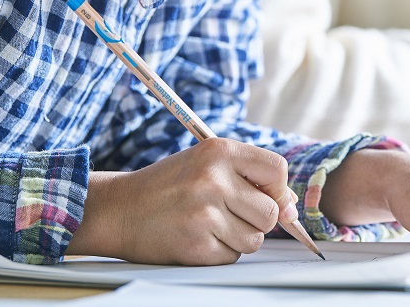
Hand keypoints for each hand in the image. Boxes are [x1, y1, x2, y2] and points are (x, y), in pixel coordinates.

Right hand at [68, 138, 297, 264]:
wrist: (118, 209)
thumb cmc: (168, 186)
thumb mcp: (207, 165)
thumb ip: (250, 178)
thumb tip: (291, 207)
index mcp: (218, 151)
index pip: (277, 169)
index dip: (278, 189)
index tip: (268, 197)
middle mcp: (213, 179)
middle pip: (270, 212)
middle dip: (259, 220)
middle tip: (231, 214)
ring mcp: (204, 214)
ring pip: (255, 239)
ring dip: (239, 238)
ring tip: (211, 225)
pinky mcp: (195, 245)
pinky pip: (232, 257)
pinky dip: (220, 253)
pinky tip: (198, 238)